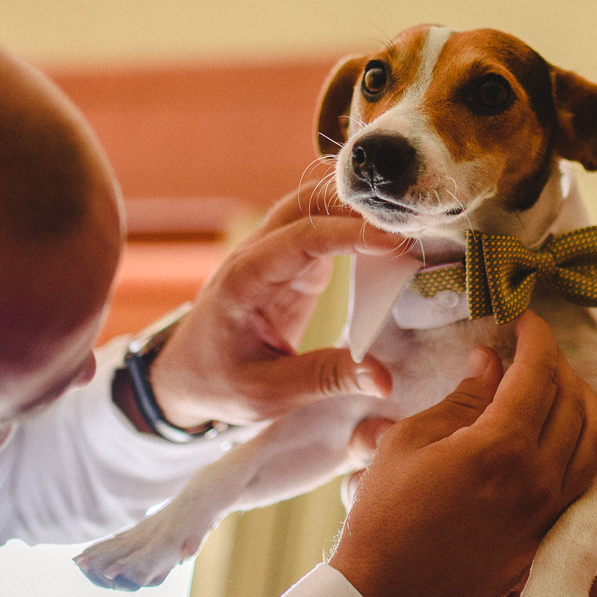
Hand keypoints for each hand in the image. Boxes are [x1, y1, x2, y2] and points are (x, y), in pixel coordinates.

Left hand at [148, 165, 401, 428]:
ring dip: (357, 210)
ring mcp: (272, 255)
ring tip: (407, 227)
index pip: (301, 237)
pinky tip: (390, 242)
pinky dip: (354, 228)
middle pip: (306, 203)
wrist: (184, 378)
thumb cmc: (218, 384)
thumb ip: (326, 378)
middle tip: (411, 224)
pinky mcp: (289, 265)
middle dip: (358, 206)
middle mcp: (256, 255)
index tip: (397, 243)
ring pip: (314, 207)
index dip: (351, 234)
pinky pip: (323, 231)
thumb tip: (383, 379)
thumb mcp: (269, 393)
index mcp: (243, 280)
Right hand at [331, 312, 596, 596]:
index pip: (538, 373)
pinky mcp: (547, 538)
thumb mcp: (410, 441)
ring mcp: (548, 513)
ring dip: (583, 401)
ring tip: (556, 385)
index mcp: (500, 448)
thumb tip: (492, 363)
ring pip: (595, 440)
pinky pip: (587, 480)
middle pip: (574, 401)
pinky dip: (587, 444)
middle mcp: (537, 479)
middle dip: (558, 363)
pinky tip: (567, 433)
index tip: (524, 317)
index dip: (536, 336)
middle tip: (533, 348)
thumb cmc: (385, 516)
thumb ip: (462, 398)